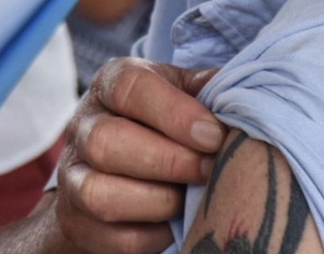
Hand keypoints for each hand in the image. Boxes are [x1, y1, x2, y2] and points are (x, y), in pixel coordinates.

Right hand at [49, 59, 224, 253]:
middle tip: (210, 171)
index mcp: (112, 85)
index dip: (173, 112)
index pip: (129, 86)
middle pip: (105, 141)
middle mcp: (84, 126)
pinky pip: (114, 237)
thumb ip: (211, 90)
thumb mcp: (187, 95)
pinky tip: (175, 224)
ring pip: (99, 193)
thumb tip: (251, 94)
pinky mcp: (78, 222)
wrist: (125, 171)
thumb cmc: (168, 126)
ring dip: (158, 201)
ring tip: (191, 200)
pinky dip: (152, 237)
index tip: (213, 135)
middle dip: (168, 161)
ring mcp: (73, 177)